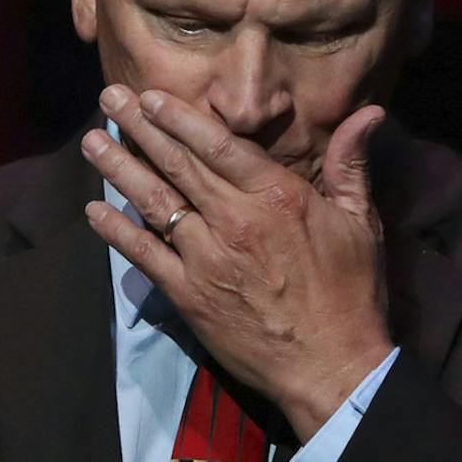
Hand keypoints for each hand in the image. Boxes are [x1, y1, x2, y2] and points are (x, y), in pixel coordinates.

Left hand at [82, 85, 393, 437]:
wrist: (332, 365)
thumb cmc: (351, 293)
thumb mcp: (361, 222)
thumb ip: (351, 164)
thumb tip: (369, 112)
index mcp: (276, 195)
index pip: (217, 144)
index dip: (179, 117)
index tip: (150, 95)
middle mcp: (234, 219)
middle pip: (178, 163)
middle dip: (139, 127)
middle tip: (108, 98)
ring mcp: (206, 258)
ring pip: (154, 202)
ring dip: (119, 169)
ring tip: (92, 141)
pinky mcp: (188, 294)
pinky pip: (144, 255)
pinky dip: (116, 231)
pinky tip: (94, 210)